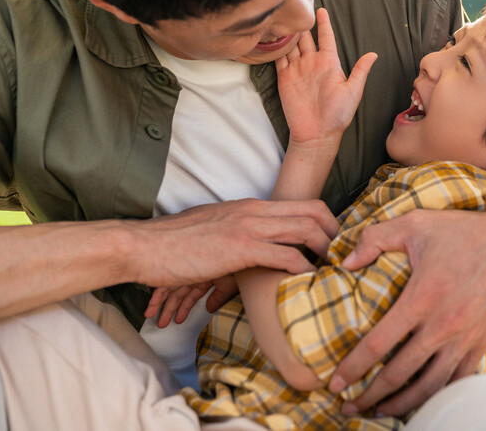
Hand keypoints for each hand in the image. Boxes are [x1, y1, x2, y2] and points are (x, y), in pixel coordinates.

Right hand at [126, 198, 338, 288]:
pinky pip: (286, 256)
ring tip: (332, 271)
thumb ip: (240, 233)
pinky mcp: (240, 249)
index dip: (327, 221)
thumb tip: (256, 248)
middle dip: (335, 234)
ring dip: (326, 251)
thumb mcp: (215, 229)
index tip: (334, 243)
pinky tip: (308, 282)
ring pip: (306, 230)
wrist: (143, 246)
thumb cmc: (174, 244)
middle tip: (342, 258)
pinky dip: (303, 269)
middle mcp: (255, 211)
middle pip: (314, 212)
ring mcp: (249, 227)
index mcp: (251, 206)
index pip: (305, 203)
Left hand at [144, 275, 237, 326]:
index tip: (177, 319)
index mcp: (206, 274)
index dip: (184, 307)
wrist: (236, 254)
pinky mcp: (177, 269)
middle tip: (162, 323)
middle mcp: (194, 271)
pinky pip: (163, 284)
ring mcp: (186, 269)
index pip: (192, 293)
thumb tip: (210, 308)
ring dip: (161, 305)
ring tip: (153, 317)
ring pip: (169, 289)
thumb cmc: (238, 266)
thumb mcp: (229, 286)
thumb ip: (218, 297)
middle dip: (170, 308)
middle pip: (178, 292)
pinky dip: (157, 295)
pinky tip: (152, 305)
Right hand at [277, 8, 377, 147]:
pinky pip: (279, 59)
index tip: (321, 9)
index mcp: (329, 63)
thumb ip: (360, 71)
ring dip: (287, 33)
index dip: (323, 23)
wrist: (317, 133)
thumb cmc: (338, 114)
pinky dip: (275, 47)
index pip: (326, 37)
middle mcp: (312, 63)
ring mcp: (297, 69)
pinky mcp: (284, 78)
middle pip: (305, 38)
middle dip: (301, 24)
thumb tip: (374, 54)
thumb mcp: (353, 91)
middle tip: (295, 8)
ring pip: (291, 45)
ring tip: (281, 17)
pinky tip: (271, 36)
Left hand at [328, 203, 485, 416]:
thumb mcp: (416, 223)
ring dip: (401, 404)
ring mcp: (465, 339)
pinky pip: (456, 381)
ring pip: (428, 387)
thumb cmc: (464, 231)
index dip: (353, 368)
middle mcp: (443, 325)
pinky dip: (436, 395)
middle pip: (399, 374)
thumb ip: (375, 238)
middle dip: (369, 395)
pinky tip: (421, 400)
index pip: (378, 344)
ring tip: (380, 411)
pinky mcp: (482, 344)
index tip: (334, 383)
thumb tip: (345, 261)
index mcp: (422, 297)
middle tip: (348, 406)